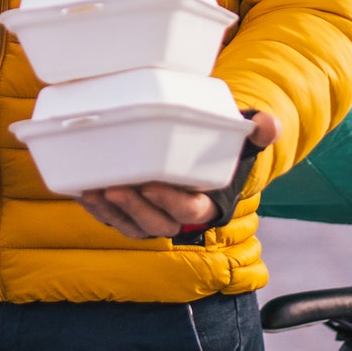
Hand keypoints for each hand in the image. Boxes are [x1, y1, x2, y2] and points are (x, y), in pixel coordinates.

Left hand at [78, 109, 280, 239]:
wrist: (201, 161)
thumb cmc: (221, 153)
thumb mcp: (241, 141)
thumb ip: (257, 132)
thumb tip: (268, 124)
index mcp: (206, 202)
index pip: (190, 209)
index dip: (170, 201)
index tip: (151, 184)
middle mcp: (178, 216)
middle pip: (156, 222)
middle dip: (134, 209)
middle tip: (114, 187)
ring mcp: (154, 218)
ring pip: (132, 226)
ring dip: (111, 213)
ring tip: (92, 192)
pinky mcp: (134, 214)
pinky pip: (115, 221)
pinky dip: (98, 211)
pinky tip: (83, 191)